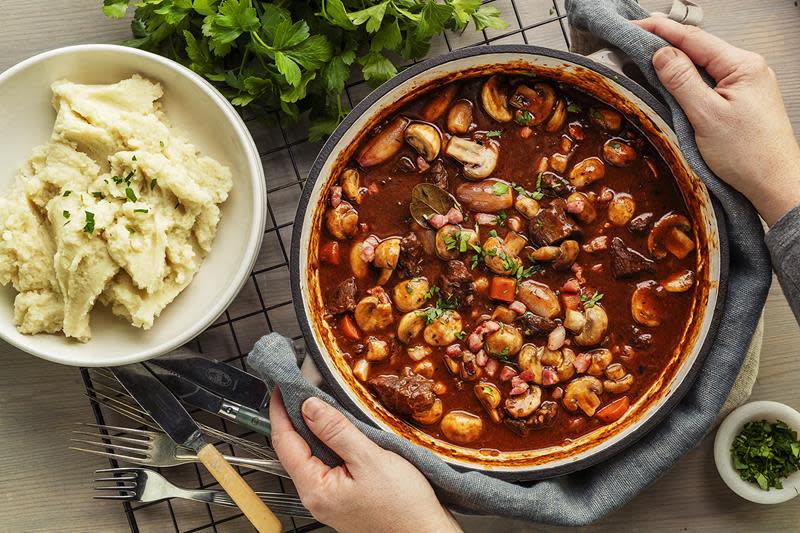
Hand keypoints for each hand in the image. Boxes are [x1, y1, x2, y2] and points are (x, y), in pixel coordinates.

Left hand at [269, 390, 460, 532]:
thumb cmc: (404, 506)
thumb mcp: (370, 459)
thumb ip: (336, 431)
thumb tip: (309, 407)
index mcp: (315, 488)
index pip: (284, 442)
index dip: (280, 411)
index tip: (281, 386)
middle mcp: (316, 497)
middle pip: (294, 449)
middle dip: (295, 417)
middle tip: (301, 387)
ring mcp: (329, 499)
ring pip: (311, 456)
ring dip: (313, 429)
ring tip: (320, 403)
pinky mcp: (343, 498)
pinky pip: (327, 464)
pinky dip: (329, 443)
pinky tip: (340, 430)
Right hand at [635, 17, 799, 225]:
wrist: (775, 183)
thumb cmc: (748, 154)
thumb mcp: (706, 116)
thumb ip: (682, 82)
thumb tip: (662, 53)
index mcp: (742, 66)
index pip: (694, 38)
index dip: (661, 30)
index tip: (635, 25)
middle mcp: (748, 69)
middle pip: (699, 48)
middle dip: (666, 43)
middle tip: (634, 42)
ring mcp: (746, 84)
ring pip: (703, 65)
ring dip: (676, 62)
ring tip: (648, 60)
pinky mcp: (742, 99)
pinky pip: (710, 81)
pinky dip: (688, 80)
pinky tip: (674, 84)